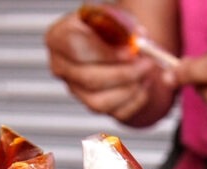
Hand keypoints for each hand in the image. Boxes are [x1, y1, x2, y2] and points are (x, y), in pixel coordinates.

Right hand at [45, 12, 170, 124]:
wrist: (117, 46)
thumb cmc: (111, 28)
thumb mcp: (116, 17)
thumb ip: (123, 28)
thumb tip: (136, 43)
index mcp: (59, 38)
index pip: (76, 48)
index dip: (105, 53)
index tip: (130, 52)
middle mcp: (61, 67)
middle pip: (89, 79)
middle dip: (124, 73)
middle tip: (147, 63)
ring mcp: (75, 90)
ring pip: (101, 102)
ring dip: (130, 89)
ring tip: (147, 72)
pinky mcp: (93, 106)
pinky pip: (116, 112)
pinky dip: (136, 99)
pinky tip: (144, 83)